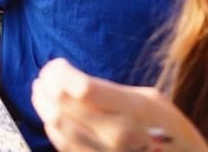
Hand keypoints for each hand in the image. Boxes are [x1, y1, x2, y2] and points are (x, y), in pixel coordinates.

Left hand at [31, 58, 207, 151]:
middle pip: (63, 106)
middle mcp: (117, 134)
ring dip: (41, 104)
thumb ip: (110, 90)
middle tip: (44, 74)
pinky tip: (51, 114)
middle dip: (47, 84)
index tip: (57, 64)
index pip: (82, 89)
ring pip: (56, 126)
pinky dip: (51, 126)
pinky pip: (62, 145)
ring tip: (40, 90)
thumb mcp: (149, 99)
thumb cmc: (168, 128)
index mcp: (134, 110)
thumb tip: (70, 79)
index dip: (60, 73)